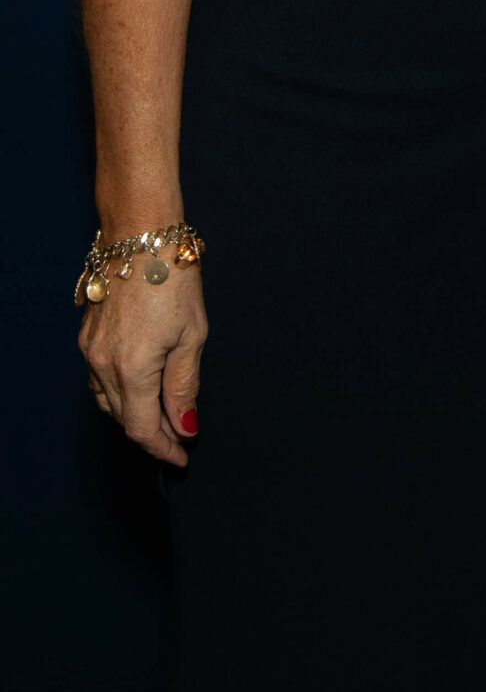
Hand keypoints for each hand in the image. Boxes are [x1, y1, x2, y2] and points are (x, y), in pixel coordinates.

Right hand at [79, 267, 206, 466]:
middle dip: (151, 432)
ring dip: (133, 413)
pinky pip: (98, 379)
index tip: (182, 457)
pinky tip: (139, 387)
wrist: (140, 234)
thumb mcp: (192, 335)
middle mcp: (102, 365)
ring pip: (106, 401)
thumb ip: (184, 386)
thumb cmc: (172, 278)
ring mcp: (90, 350)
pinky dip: (118, 392)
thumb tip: (185, 426)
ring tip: (163, 416)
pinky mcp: (86, 336)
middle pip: (122, 417)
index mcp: (131, 369)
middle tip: (180, 437)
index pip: (142, 428)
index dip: (163, 447)